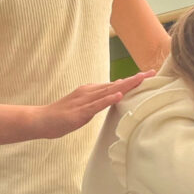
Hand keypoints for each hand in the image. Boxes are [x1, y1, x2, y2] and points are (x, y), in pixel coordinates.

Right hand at [37, 70, 154, 137]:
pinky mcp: (80, 112)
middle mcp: (89, 92)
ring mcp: (84, 101)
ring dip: (126, 85)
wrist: (41, 120)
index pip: (116, 84)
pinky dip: (109, 99)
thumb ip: (99, 100)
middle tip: (152, 73)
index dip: (132, 80)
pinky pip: (96, 105)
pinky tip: (119, 95)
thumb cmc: (62, 116)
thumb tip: (115, 93)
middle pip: (116, 84)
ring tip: (142, 79)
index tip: (148, 75)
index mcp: (91, 91)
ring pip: (109, 91)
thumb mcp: (85, 106)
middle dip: (135, 79)